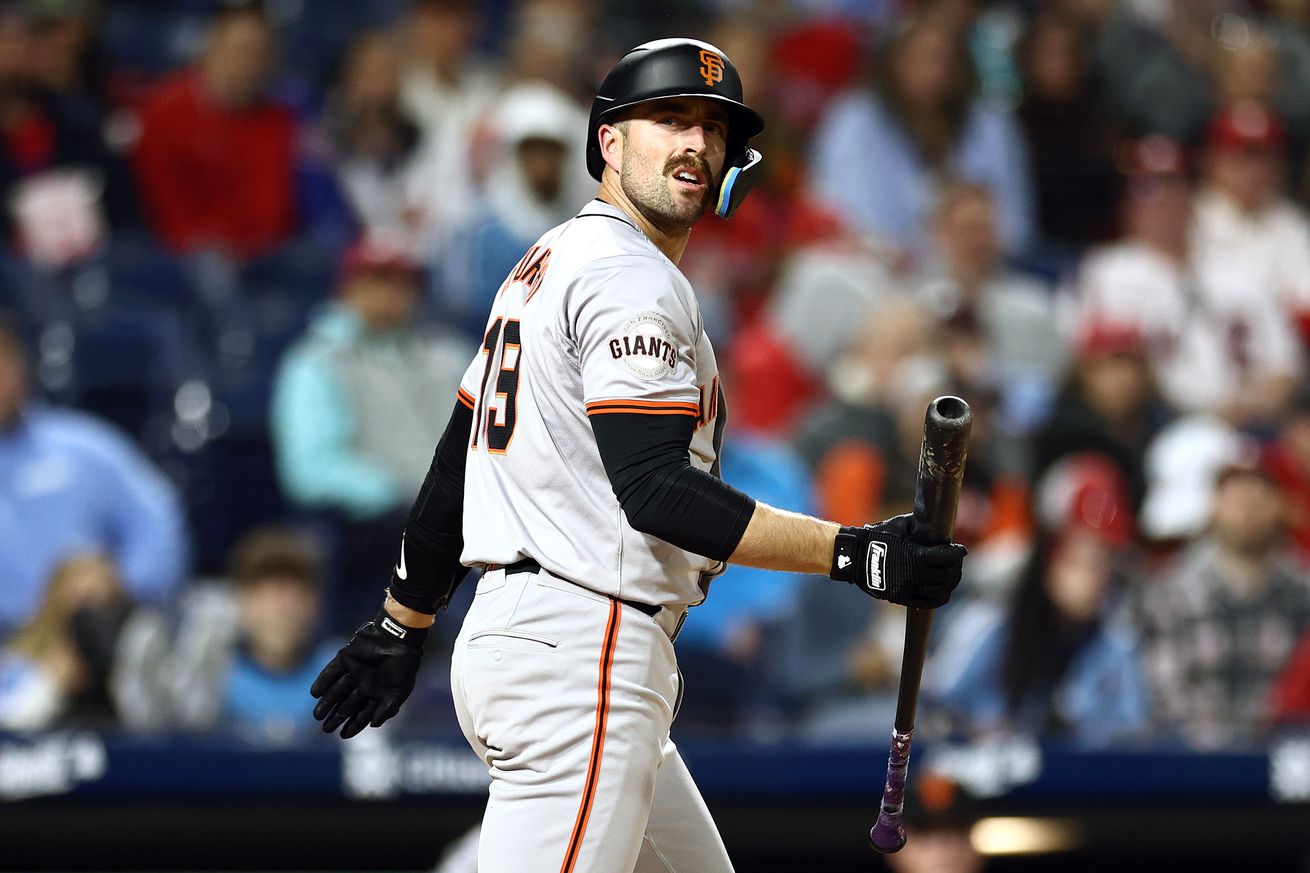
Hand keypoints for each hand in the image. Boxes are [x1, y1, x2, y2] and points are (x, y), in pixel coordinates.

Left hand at [310, 605, 428, 738]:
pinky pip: (331, 672)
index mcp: (377, 693)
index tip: (343, 736)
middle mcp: (364, 683)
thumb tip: (373, 725)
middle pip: (347, 704)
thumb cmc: (402, 666)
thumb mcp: (399, 692)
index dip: (354, 725)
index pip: (363, 713)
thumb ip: (387, 709)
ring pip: (336, 690)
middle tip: (326, 729)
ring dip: (327, 703)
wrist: (397, 639)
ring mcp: (353, 671)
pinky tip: (315, 694)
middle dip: (337, 717)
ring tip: (317, 716)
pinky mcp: (345, 658)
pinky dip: (323, 682)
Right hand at [830, 514, 965, 607]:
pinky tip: (943, 591)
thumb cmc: (877, 537)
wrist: (854, 556)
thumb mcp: (900, 526)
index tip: (961, 550)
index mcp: (916, 555)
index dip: (957, 553)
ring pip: (940, 590)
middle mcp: (915, 574)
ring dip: (950, 582)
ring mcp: (909, 588)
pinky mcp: (902, 598)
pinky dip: (940, 597)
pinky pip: (928, 602)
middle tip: (957, 562)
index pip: (946, 557)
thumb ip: (920, 527)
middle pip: (947, 575)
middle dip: (956, 567)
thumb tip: (938, 525)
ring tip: (951, 575)